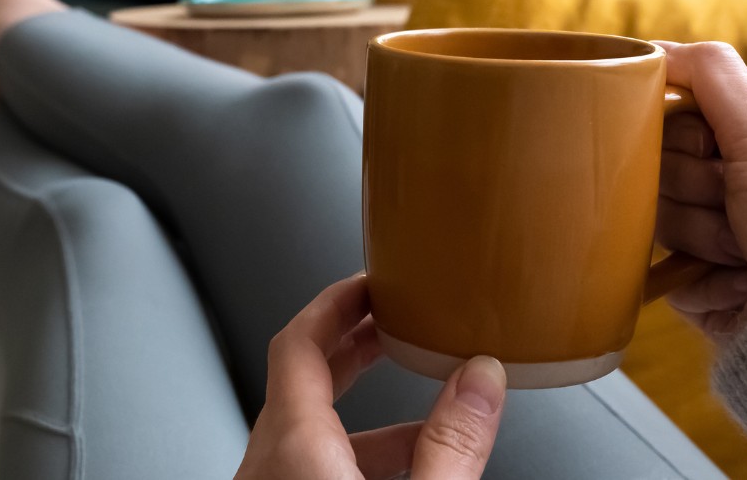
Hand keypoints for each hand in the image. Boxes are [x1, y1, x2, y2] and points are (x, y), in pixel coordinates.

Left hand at [235, 274, 508, 479]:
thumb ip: (452, 442)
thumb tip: (481, 382)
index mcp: (292, 448)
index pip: (296, 343)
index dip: (334, 304)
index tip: (369, 284)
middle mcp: (265, 467)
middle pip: (300, 378)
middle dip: (352, 343)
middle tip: (392, 318)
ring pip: (305, 427)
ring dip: (360, 406)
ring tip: (421, 392)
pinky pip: (306, 465)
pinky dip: (350, 449)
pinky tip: (408, 459)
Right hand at [654, 41, 746, 340]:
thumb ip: (715, 78)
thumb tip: (657, 46)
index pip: (679, 119)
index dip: (684, 136)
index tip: (714, 152)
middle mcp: (736, 188)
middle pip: (662, 169)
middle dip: (698, 191)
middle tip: (739, 208)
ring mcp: (713, 237)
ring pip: (657, 217)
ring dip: (701, 237)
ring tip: (744, 254)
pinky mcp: (695, 282)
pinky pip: (658, 267)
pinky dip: (695, 277)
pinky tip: (732, 283)